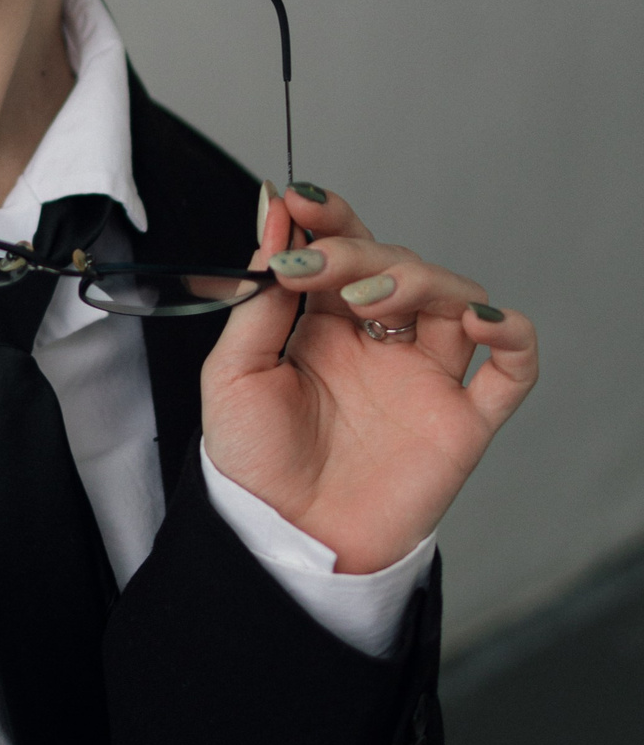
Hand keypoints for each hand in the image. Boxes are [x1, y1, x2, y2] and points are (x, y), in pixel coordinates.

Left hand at [201, 184, 538, 574]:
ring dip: (419, 281)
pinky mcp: (463, 420)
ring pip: (455, 298)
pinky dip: (510, 332)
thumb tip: (273, 217)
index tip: (301, 202)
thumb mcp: (232, 375)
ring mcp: (426, 378)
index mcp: (323, 326)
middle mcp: (380, 343)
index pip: (342, 251)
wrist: (282, 542)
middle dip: (359, 254)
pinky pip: (513, 366)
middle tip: (318, 268)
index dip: (329, 219)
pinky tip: (478, 319)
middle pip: (397, 265)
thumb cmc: (253, 467)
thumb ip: (257, 300)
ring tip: (368, 302)